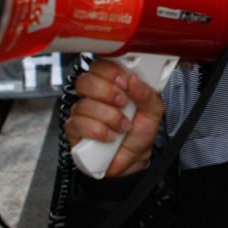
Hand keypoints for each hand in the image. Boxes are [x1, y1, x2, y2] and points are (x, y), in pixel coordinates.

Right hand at [64, 59, 163, 177]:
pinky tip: (109, 136)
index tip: (124, 82)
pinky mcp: (74, 131)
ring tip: (122, 126)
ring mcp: (81, 113)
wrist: (133, 160)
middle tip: (123, 103)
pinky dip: (98, 131)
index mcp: (110, 85)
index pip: (98, 66)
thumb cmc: (139, 133)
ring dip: (108, 117)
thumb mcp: (153, 111)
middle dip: (107, 93)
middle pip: (85, 81)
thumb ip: (147, 93)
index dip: (109, 71)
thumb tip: (134, 79)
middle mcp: (93, 96)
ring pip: (84, 105)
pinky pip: (78, 124)